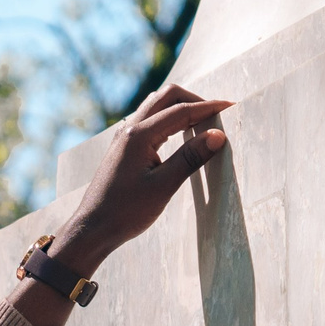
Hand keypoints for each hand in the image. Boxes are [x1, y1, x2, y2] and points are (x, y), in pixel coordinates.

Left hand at [47, 84, 231, 275]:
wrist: (93, 228)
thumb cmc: (126, 212)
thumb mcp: (163, 186)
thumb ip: (190, 158)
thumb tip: (218, 135)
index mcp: (139, 135)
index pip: (181, 111)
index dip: (209, 108)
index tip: (231, 107)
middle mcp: (130, 129)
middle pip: (167, 97)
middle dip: (195, 100)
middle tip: (218, 113)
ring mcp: (125, 136)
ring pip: (157, 106)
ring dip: (181, 108)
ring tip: (204, 121)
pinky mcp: (125, 147)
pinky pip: (150, 120)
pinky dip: (170, 119)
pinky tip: (182, 133)